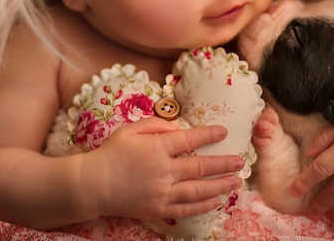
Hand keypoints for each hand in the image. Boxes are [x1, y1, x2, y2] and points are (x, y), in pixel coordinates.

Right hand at [81, 117, 244, 220]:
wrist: (92, 185)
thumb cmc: (110, 154)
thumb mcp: (130, 130)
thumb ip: (155, 125)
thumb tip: (178, 130)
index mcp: (157, 148)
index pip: (190, 139)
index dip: (209, 134)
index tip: (223, 132)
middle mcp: (163, 170)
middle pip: (201, 166)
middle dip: (224, 163)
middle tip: (241, 161)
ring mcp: (162, 192)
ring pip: (199, 189)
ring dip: (220, 185)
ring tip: (236, 182)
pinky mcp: (158, 209)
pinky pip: (186, 208)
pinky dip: (203, 206)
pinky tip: (216, 202)